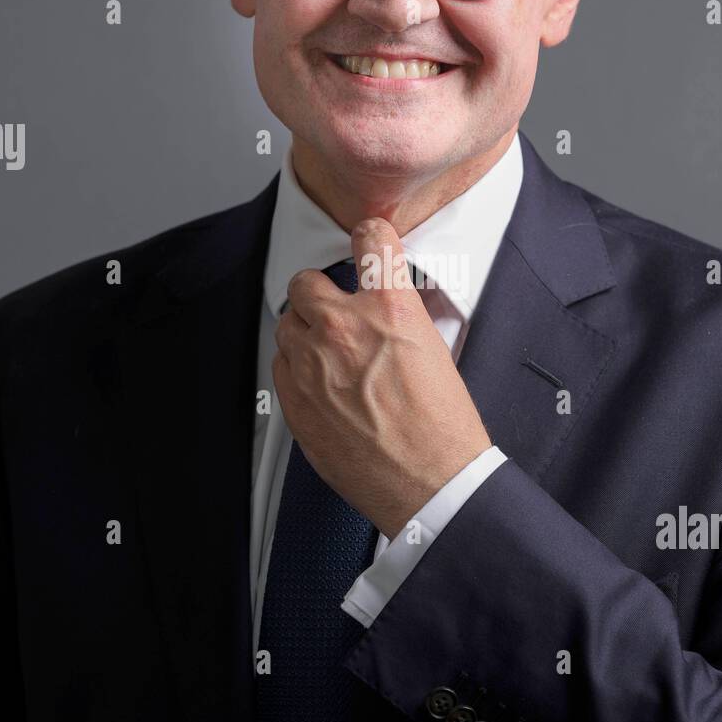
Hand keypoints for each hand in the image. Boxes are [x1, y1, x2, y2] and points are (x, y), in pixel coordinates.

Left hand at [272, 216, 492, 539]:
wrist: (429, 484)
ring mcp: (311, 364)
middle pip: (308, 281)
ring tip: (331, 355)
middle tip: (337, 310)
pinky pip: (279, 364)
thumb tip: (385, 304)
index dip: (369, 237)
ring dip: (305, 332)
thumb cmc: (441, 429)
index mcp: (390, 309)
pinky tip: (322, 385)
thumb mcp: (435, 350)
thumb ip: (400, 316)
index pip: (369, 238)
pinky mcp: (293, 399)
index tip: (366, 241)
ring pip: (287, 323)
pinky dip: (296, 368)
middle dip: (321, 293)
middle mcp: (343, 329)